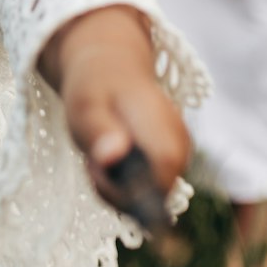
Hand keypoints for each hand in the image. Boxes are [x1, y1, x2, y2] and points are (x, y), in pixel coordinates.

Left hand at [39, 6, 191, 208]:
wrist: (112, 69)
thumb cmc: (96, 88)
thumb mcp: (85, 106)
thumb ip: (98, 132)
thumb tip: (113, 157)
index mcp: (161, 124)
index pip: (163, 178)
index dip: (130, 192)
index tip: (98, 173)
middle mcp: (180, 141)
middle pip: (159, 195)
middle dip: (119, 192)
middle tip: (91, 163)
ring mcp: (181, 153)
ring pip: (154, 197)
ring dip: (119, 189)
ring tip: (98, 157)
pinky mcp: (175, 162)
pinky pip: (151, 191)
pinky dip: (125, 185)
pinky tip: (110, 162)